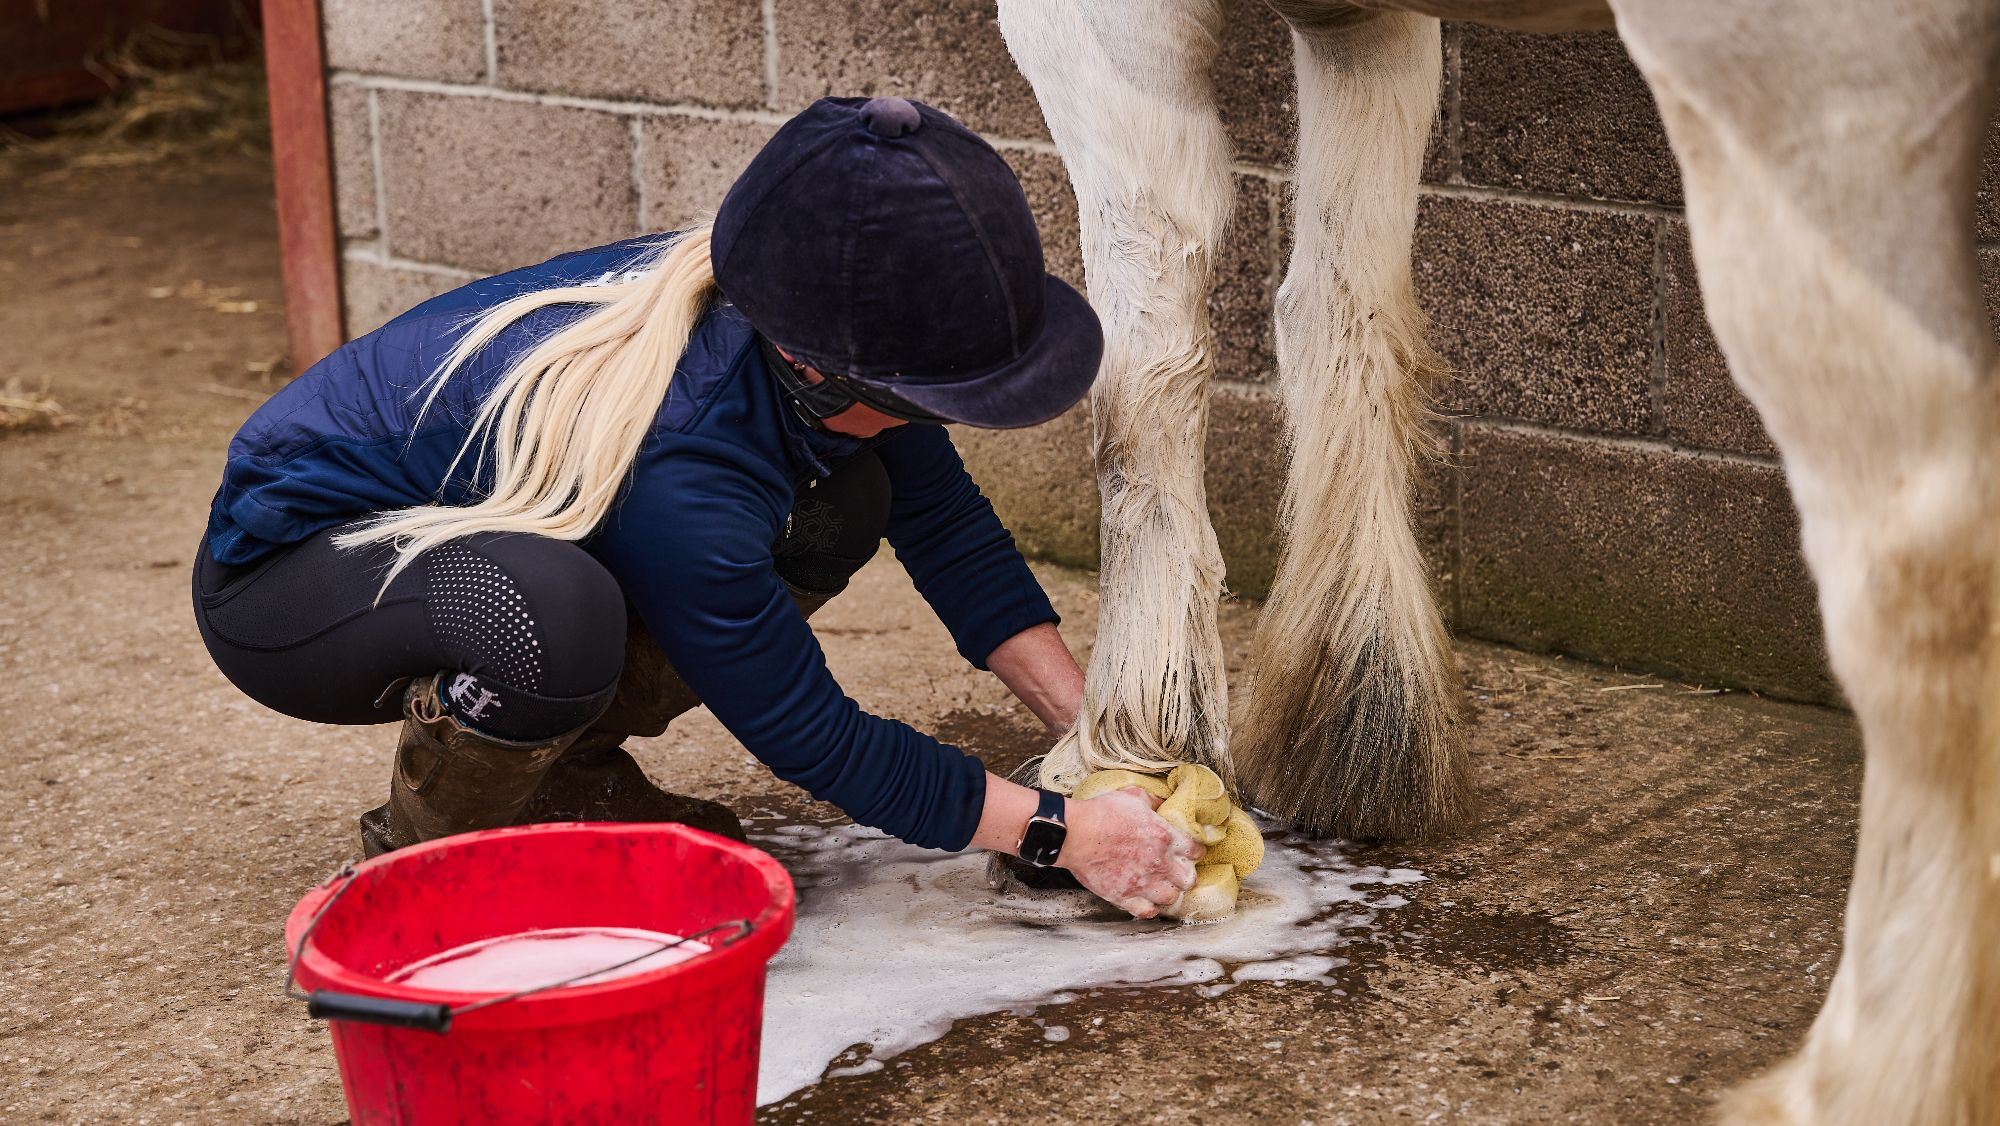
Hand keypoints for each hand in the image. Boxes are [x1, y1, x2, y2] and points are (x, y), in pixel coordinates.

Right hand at [1059, 786, 1204, 918]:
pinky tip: (1145, 900)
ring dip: (1168, 892)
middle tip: (1176, 871)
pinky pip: (1147, 912)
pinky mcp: (1124, 896)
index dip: (1194, 851)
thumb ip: (1154, 802)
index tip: (1190, 852)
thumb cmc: (1101, 813)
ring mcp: (1142, 883)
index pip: (1195, 851)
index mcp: (1164, 836)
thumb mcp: (1133, 796)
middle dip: (1185, 875)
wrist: (1075, 834)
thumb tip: (1163, 804)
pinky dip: (1148, 908)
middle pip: (1188, 880)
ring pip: (1171, 898)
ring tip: (1161, 886)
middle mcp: (1158, 863)